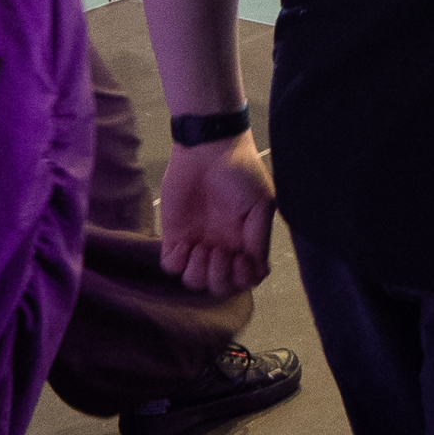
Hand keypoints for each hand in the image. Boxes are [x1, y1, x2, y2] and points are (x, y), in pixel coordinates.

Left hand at [158, 133, 276, 295]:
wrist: (208, 148)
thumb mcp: (261, 203)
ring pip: (195, 282)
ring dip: (199, 273)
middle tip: (221, 253)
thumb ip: (260, 239)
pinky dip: (177, 263)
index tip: (241, 259)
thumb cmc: (240, 172)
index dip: (243, 279)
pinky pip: (171, 266)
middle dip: (221, 279)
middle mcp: (222, 246)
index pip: (246, 278)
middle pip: (220, 286)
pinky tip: (186, 244)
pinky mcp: (173, 235)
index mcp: (245, 241)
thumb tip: (259, 271)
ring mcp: (197, 242)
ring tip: (202, 248)